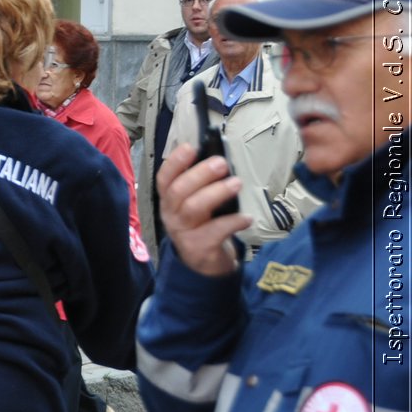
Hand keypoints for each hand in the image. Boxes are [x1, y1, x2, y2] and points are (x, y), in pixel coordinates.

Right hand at [157, 143, 251, 277]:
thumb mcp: (196, 205)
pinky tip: (247, 218)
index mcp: (169, 201)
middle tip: (222, 163)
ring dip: (216, 193)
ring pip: (194, 208)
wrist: (203, 264)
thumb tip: (220, 161)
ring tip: (236, 183)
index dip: (175, 162)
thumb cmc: (202, 226)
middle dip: (200, 174)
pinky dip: (233, 222)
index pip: (164, 178)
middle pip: (179, 190)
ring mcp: (183, 232)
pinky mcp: (198, 248)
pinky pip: (215, 231)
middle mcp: (171, 215)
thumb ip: (201, 187)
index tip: (191, 147)